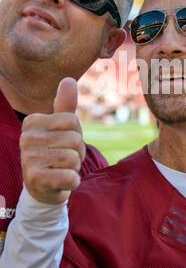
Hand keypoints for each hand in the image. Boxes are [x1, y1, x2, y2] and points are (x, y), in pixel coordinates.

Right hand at [20, 77, 85, 203]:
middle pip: (75, 139)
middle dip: (77, 152)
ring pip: (74, 158)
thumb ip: (65, 105)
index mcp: (32, 121)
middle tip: (63, 160)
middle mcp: (26, 138)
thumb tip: (68, 79)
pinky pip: (71, 176)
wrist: (43, 188)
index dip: (76, 133)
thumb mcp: (61, 128)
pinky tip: (60, 183)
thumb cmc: (55, 152)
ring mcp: (29, 159)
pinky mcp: (36, 179)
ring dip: (74, 167)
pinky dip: (72, 182)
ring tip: (61, 170)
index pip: (72, 120)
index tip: (64, 143)